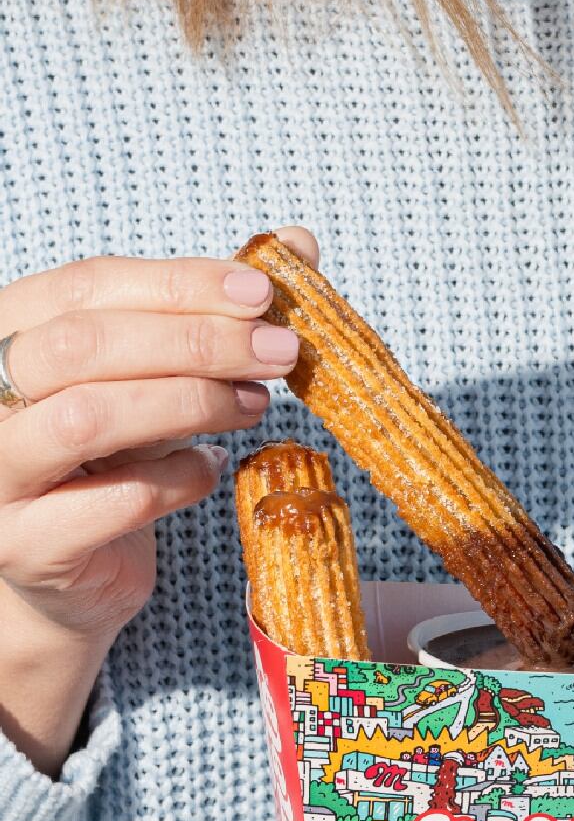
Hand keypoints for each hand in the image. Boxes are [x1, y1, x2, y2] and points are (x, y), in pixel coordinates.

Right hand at [0, 226, 317, 773]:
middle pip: (84, 346)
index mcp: (8, 333)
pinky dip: (180, 480)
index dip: (180, 283)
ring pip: (87, 420)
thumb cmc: (115, 461)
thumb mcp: (160, 378)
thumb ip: (216, 312)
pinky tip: (214, 468)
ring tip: (255, 405)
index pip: (87, 286)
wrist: (75, 575)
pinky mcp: (29, 545)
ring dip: (189, 405)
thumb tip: (298, 244)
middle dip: (195, 343)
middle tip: (279, 352)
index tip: (262, 293)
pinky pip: (113, 501)